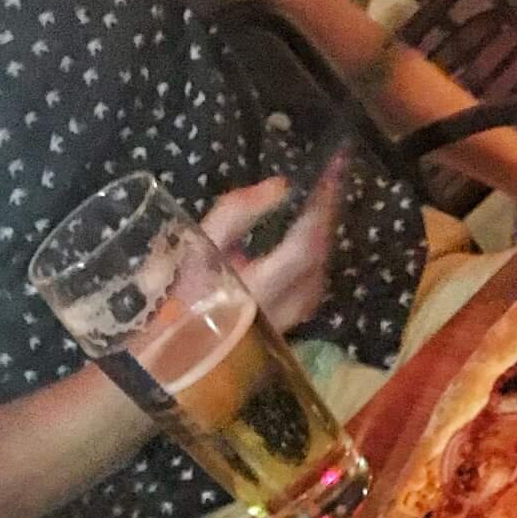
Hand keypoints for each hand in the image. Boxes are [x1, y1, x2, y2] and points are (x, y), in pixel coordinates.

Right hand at [202, 157, 346, 333]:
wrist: (184, 344)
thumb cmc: (185, 291)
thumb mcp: (201, 243)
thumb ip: (237, 212)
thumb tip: (281, 187)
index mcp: (258, 287)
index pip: (305, 245)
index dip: (322, 209)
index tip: (333, 173)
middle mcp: (283, 306)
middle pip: (321, 257)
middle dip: (328, 216)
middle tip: (332, 181)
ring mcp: (291, 318)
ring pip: (321, 272)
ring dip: (324, 236)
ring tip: (323, 203)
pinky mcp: (292, 322)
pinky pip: (314, 284)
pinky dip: (317, 256)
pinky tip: (311, 237)